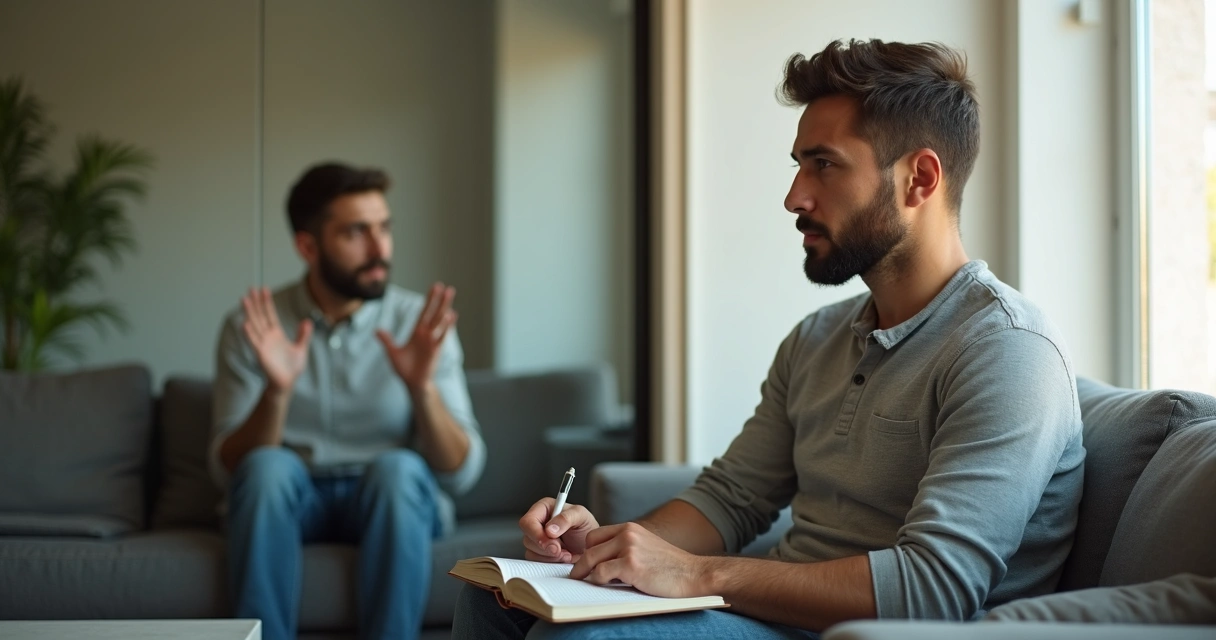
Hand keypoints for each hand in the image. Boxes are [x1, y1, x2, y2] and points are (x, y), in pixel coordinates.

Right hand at [241, 287, 311, 391]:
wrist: (287, 383)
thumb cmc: (292, 368)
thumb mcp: (301, 348)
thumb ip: (303, 335)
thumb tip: (306, 321)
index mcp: (277, 334)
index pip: (270, 314)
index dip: (267, 302)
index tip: (264, 289)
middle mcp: (268, 337)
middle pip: (260, 316)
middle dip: (256, 302)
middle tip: (250, 288)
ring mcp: (263, 344)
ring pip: (255, 325)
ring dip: (249, 312)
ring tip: (244, 300)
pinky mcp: (261, 354)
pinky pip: (254, 342)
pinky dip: (249, 333)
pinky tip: (245, 323)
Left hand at [377, 283, 456, 391]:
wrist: (413, 383)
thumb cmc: (404, 369)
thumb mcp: (392, 353)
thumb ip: (387, 340)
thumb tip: (377, 330)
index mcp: (416, 333)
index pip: (424, 313)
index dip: (429, 300)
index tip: (435, 287)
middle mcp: (426, 335)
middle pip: (434, 313)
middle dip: (439, 300)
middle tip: (446, 287)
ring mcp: (432, 341)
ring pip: (439, 321)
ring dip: (445, 308)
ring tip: (450, 295)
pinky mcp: (435, 350)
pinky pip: (442, 335)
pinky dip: (446, 326)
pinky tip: (451, 316)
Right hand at [519, 498, 599, 563]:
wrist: (591, 545)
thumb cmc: (586, 526)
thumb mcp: (581, 516)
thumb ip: (566, 518)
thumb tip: (549, 529)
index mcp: (543, 508)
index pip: (528, 522)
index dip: (536, 534)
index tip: (551, 542)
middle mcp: (537, 523)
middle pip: (527, 538)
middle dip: (546, 548)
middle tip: (561, 550)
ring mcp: (536, 539)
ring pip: (531, 551)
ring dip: (550, 556)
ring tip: (567, 552)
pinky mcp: (539, 554)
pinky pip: (536, 562)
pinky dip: (551, 562)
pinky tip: (563, 557)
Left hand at [569, 522, 709, 597]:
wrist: (693, 574)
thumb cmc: (670, 566)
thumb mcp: (646, 546)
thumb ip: (626, 547)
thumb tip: (601, 561)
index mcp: (630, 528)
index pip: (596, 535)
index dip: (588, 551)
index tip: (585, 563)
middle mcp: (627, 534)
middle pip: (589, 547)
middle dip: (581, 563)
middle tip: (577, 575)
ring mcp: (628, 548)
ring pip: (591, 559)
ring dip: (586, 573)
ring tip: (584, 581)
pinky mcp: (630, 565)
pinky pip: (601, 573)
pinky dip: (597, 581)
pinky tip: (602, 585)